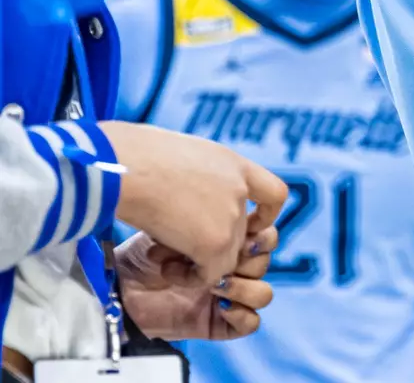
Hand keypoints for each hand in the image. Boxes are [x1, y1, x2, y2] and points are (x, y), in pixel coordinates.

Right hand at [104, 121, 287, 286]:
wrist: (120, 165)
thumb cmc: (130, 155)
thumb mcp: (177, 155)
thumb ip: (197, 176)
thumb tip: (184, 191)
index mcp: (234, 164)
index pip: (274, 194)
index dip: (264, 215)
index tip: (242, 222)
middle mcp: (239, 190)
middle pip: (242, 233)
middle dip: (212, 243)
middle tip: (174, 242)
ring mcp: (231, 217)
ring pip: (226, 256)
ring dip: (198, 262)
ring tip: (162, 253)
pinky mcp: (215, 243)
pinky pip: (212, 275)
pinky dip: (190, 278)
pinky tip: (163, 266)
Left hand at [117, 226, 277, 340]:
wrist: (119, 289)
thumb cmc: (142, 256)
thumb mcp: (176, 228)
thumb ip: (211, 220)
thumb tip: (238, 218)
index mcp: (229, 240)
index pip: (266, 230)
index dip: (261, 224)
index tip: (234, 217)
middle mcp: (232, 267)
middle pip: (266, 259)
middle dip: (242, 255)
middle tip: (210, 252)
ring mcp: (228, 296)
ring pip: (263, 292)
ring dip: (241, 285)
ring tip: (212, 283)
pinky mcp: (220, 324)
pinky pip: (251, 322)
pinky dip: (240, 312)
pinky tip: (218, 302)